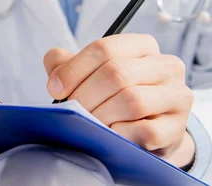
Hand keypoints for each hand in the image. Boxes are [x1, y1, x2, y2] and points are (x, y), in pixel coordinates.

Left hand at [43, 33, 194, 166]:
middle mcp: (166, 66)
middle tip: (70, 111)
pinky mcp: (176, 127)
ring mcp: (176, 97)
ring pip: (132, 100)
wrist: (145, 132)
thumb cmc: (112, 98)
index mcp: (142, 47)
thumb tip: (54, 68)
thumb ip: (65, 65)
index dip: (73, 70)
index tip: (54, 89)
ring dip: (101, 115)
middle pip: (116, 73)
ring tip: (88, 123)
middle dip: (84, 95)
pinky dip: (120, 134)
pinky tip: (110, 135)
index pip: (104, 48)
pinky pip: (144, 130)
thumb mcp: (89, 75)